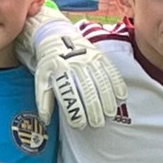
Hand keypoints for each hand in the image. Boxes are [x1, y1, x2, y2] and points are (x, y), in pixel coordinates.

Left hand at [27, 15, 126, 131]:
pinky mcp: (100, 56)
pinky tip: (121, 97)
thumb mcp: (41, 79)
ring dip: (107, 99)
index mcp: (59, 71)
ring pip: (102, 81)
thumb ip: (43, 100)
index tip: (79, 124)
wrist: (58, 37)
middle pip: (87, 90)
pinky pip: (112, 71)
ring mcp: (90, 59)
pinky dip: (118, 84)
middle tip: (97, 124)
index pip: (68, 94)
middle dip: (93, 109)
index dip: (74, 111)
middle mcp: (75, 64)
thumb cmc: (49, 64)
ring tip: (110, 114)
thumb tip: (45, 120)